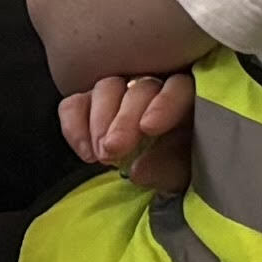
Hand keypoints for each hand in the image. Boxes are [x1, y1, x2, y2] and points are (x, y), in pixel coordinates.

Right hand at [54, 71, 195, 194]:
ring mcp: (120, 92)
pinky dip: (75, 126)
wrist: (160, 174)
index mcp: (187, 100)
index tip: (148, 128)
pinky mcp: (90, 103)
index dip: (163, 104)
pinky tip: (85, 153)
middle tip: (113, 149)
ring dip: (100, 122)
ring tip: (101, 155)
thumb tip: (136, 170)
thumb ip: (167, 167)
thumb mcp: (183, 173)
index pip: (177, 88)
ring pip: (106, 88)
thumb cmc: (181, 169)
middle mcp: (154, 87)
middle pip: (138, 88)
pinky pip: (75, 104)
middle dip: (123, 120)